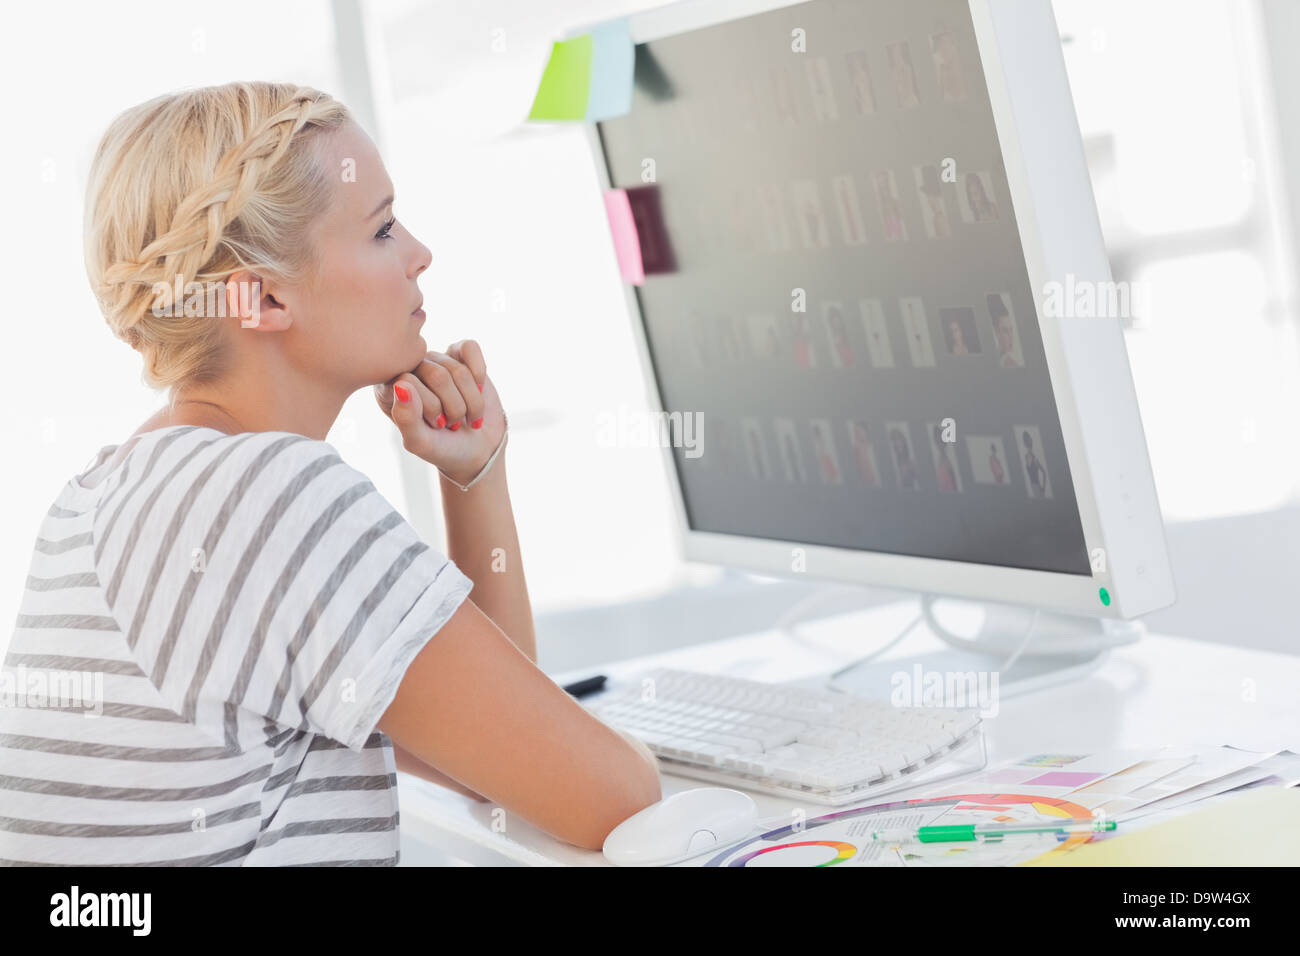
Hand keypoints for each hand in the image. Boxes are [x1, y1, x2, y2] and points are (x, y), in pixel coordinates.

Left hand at [374, 339, 506, 484]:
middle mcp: (411, 369)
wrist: (477, 448)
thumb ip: (405, 419)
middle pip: (438, 376)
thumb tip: (401, 384)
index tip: (435, 427)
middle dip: (454, 408)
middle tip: (453, 424)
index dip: (430, 408)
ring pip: (459, 371)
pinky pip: (470, 348)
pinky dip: (479, 374)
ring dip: (472, 402)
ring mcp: (436, 360)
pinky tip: (478, 390)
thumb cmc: (443, 447)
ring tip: (466, 416)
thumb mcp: (420, 443)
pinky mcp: (459, 353)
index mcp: (390, 388)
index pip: (409, 382)